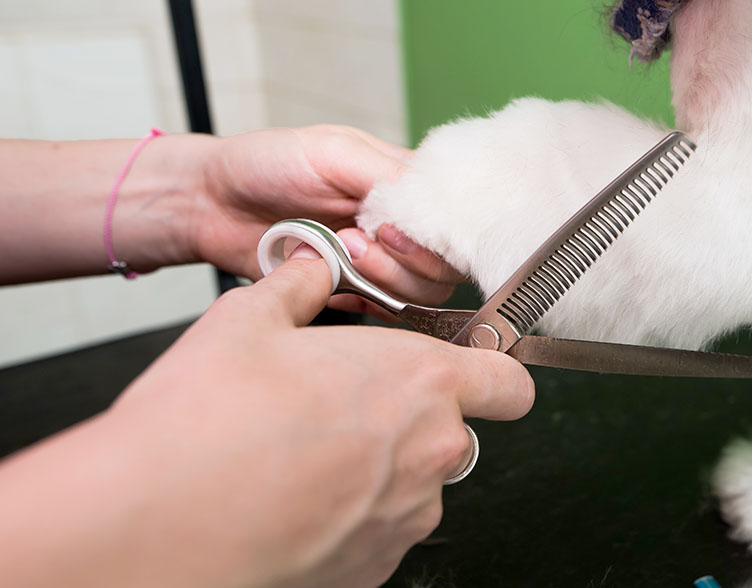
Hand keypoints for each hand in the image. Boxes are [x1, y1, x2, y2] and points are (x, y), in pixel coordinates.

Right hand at [97, 248, 533, 586]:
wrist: (162, 523)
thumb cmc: (208, 423)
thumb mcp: (247, 320)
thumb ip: (296, 288)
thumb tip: (306, 270)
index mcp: (422, 381)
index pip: (510, 382)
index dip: (492, 376)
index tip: (468, 373)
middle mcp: (432, 451)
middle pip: (454, 433)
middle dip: (411, 421)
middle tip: (343, 410)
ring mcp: (408, 516)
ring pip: (415, 485)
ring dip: (378, 470)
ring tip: (303, 456)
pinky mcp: (377, 565)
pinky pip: (380, 530)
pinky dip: (350, 516)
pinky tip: (294, 499)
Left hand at [193, 125, 463, 310]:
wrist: (211, 205)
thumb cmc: (265, 164)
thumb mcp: (330, 151)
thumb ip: (385, 174)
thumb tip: (430, 201)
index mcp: (405, 182)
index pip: (456, 215)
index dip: (435, 232)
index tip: (390, 228)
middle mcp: (401, 223)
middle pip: (444, 263)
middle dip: (403, 260)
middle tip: (354, 240)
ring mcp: (381, 261)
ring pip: (420, 292)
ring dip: (380, 279)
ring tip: (335, 254)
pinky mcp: (358, 292)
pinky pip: (388, 312)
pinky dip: (363, 303)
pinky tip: (331, 283)